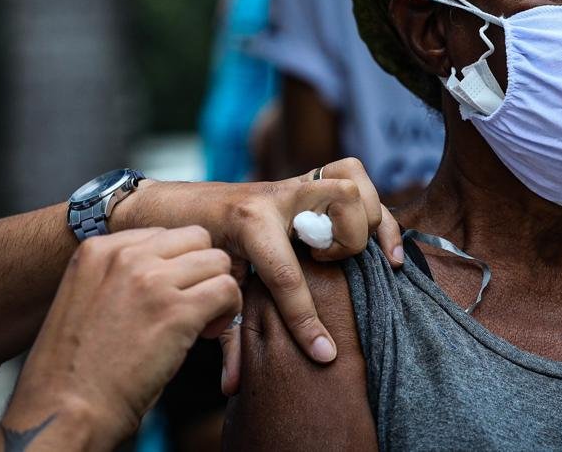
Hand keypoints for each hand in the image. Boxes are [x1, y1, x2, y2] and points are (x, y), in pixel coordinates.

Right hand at [0, 227, 239, 450]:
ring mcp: (151, 280)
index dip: (177, 265)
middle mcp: (125, 256)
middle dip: (203, 270)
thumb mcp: (84, 299)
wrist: (64, 411)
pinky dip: (228, 312)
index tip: (169, 296)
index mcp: (98, 249)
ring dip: (218, 291)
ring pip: (218, 261)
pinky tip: (206, 335)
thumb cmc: (75, 369)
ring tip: (200, 323)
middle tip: (194, 305)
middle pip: (196, 238)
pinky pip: (228, 290)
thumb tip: (166, 267)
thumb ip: (118, 274)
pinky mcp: (176, 311)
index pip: (164, 233)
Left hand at [113, 157, 403, 393]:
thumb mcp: (210, 287)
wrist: (178, 206)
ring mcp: (296, 183)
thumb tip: (235, 386)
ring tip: (354, 253)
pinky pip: (354, 175)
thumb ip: (228, 334)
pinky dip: (374, 207)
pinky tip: (384, 247)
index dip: (306, 321)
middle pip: (339, 201)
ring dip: (364, 218)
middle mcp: (278, 195)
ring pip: (351, 182)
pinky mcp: (309, 181)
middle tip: (328, 265)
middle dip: (346, 241)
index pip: (288, 274)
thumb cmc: (195, 248)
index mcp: (249, 222)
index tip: (324, 353)